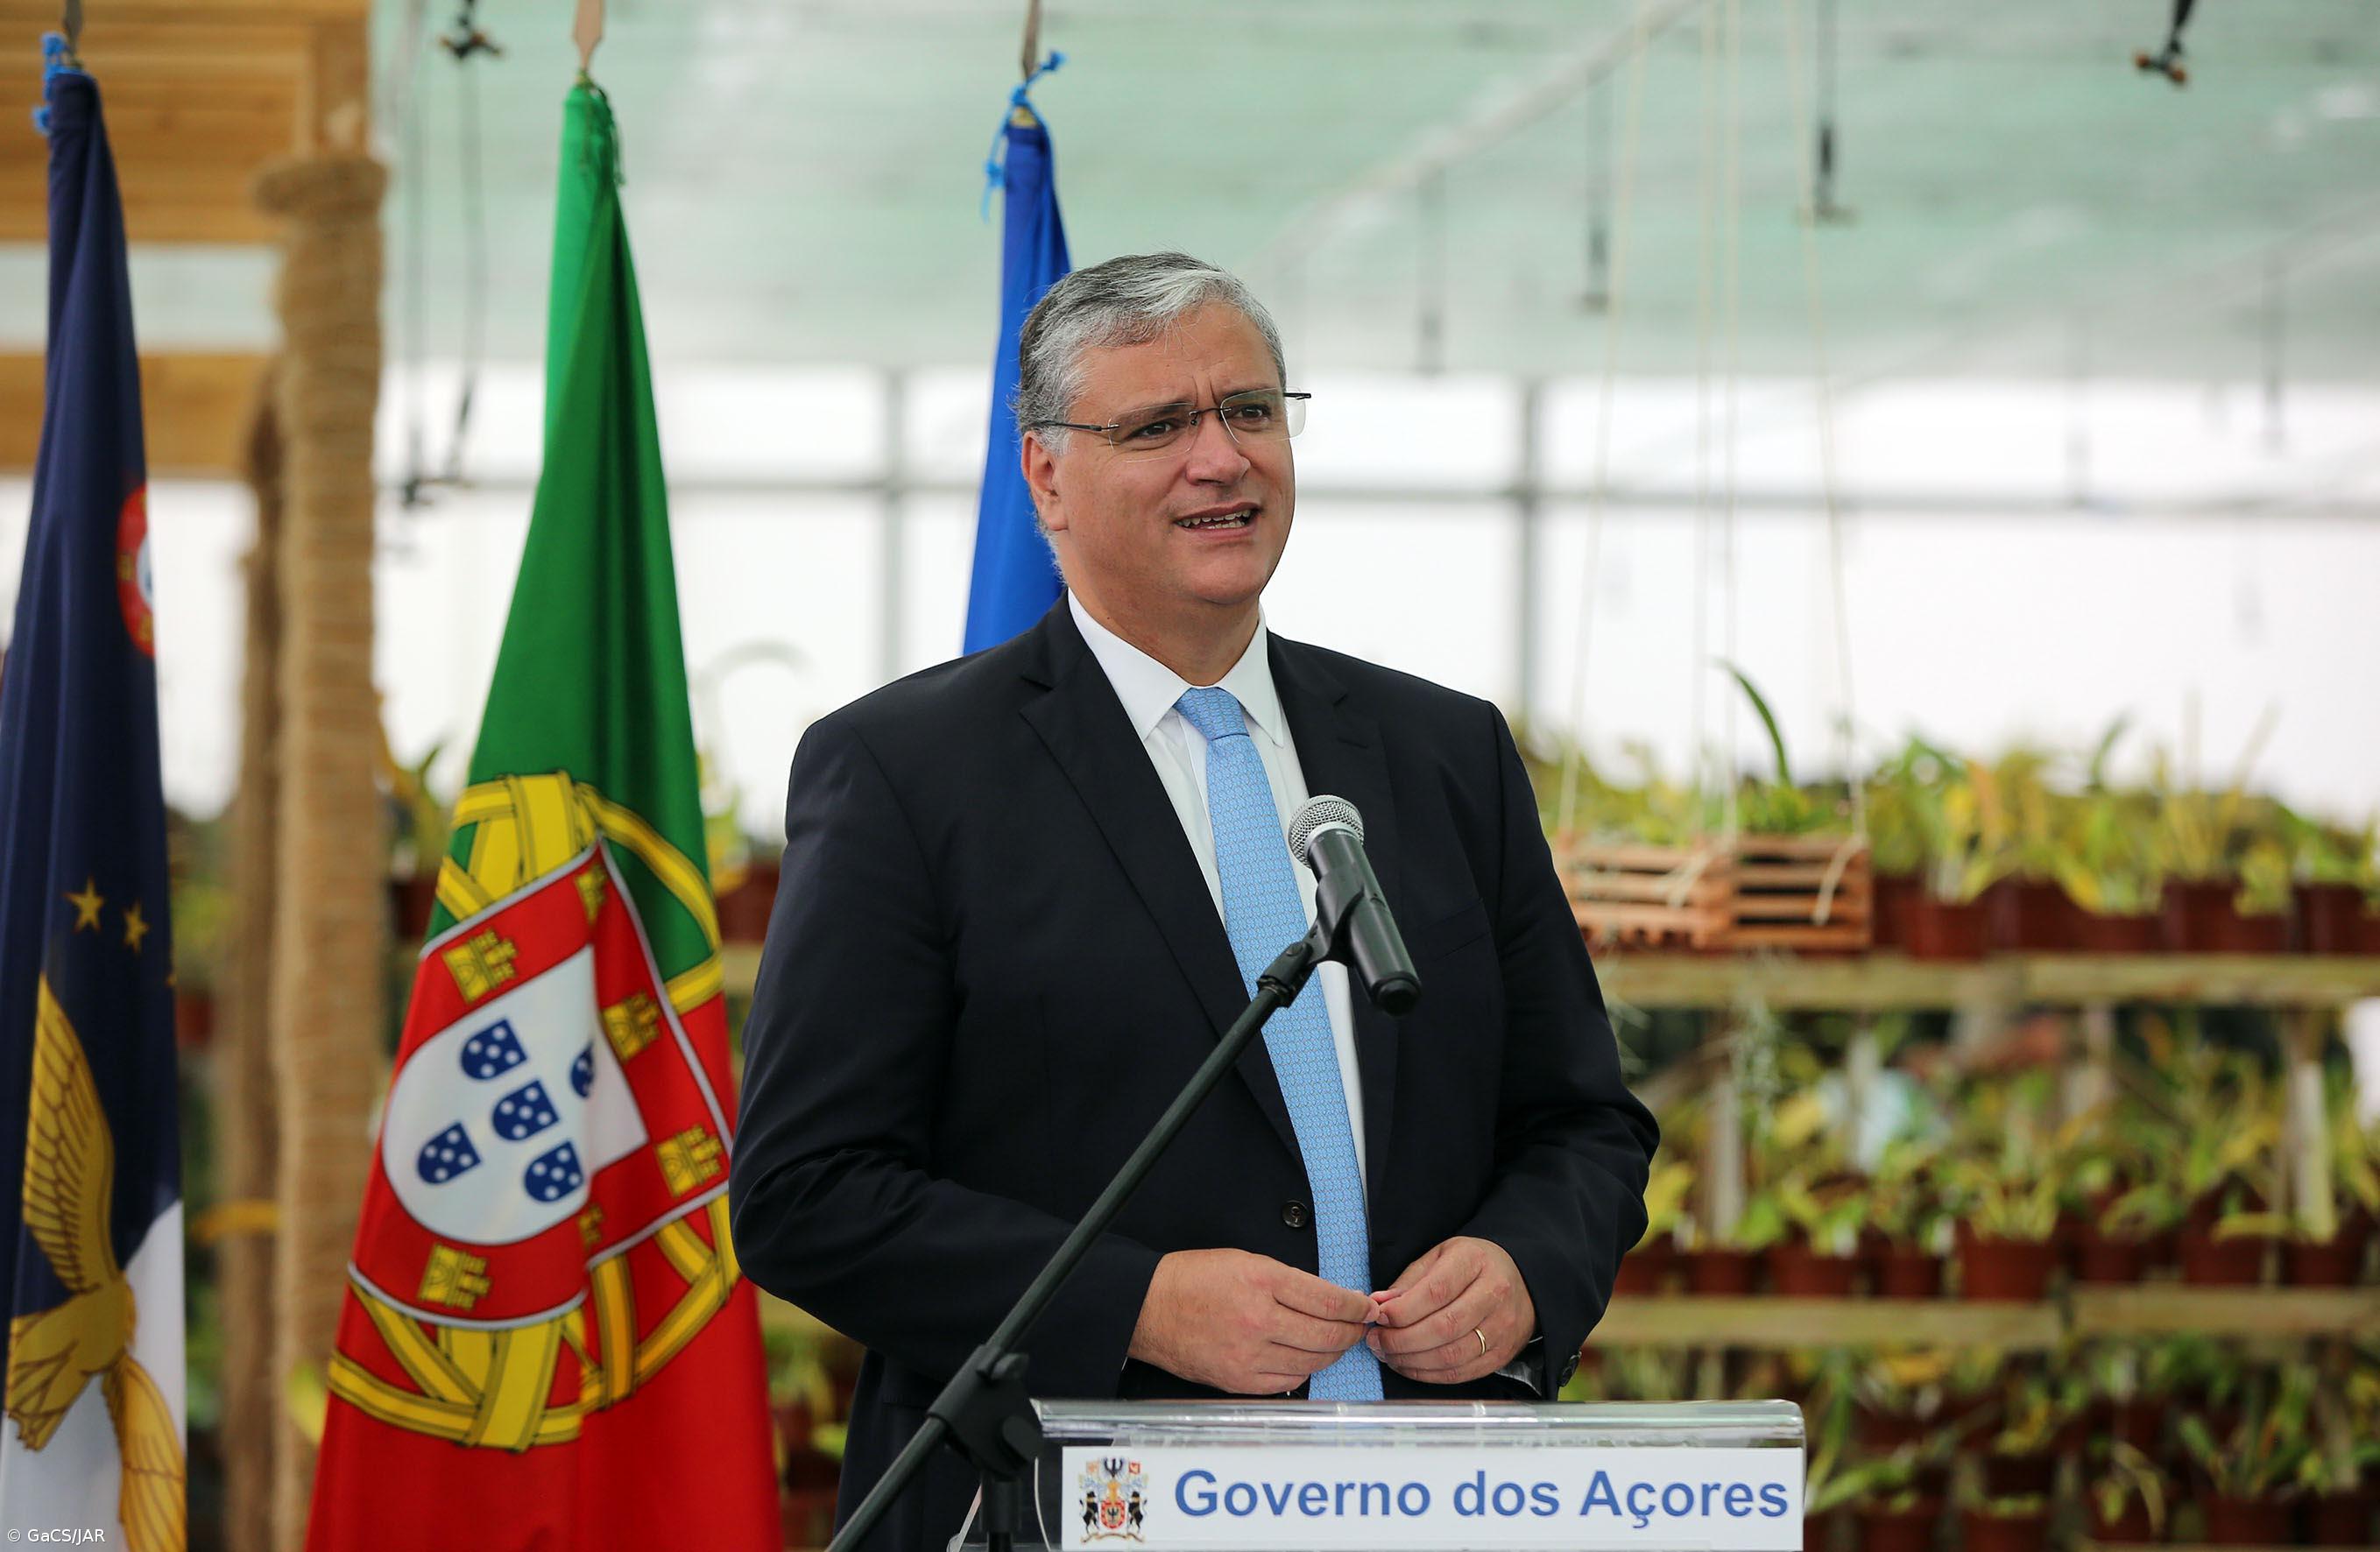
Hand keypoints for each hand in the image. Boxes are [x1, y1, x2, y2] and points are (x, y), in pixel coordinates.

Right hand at [1128, 1249, 1374, 1394]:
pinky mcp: (1238, 1380)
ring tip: (1338, 1342)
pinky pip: (1289, 1382)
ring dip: (1333, 1353)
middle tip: (1360, 1326)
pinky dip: (1305, 1371)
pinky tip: (1306, 1359)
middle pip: (1327, 1334)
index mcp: (1261, 1280)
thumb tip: (1331, 1300)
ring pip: (1312, 1361)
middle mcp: (1257, 1319)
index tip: (1367, 1307)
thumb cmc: (1194, 1279)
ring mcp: (1248, 1354)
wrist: (1149, 1308)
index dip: (1357, 1305)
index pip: (1328, 1299)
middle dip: (1353, 1331)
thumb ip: (1288, 1281)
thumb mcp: (1244, 1261)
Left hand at [1366, 1236, 1535, 1383]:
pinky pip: (1461, 1373)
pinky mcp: (1502, 1354)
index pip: (1435, 1292)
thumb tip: (1380, 1304)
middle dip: (1401, 1340)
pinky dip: (1429, 1374)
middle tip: (1377, 1341)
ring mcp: (1502, 1327)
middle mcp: (1494, 1294)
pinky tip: (1409, 1365)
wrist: (1521, 1281)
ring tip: (1389, 1354)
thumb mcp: (1441, 1256)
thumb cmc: (1473, 1266)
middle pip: (1443, 1328)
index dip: (1402, 1310)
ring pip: (1451, 1355)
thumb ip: (1410, 1281)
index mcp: (1475, 1262)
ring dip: (1412, 1361)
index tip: (1380, 1317)